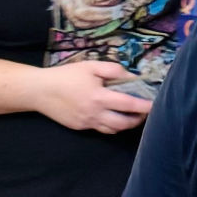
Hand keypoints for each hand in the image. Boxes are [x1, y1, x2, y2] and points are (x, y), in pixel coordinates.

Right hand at [34, 61, 152, 133]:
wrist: (40, 91)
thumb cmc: (67, 75)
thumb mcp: (91, 66)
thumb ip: (113, 70)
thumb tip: (131, 76)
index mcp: (99, 98)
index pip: (128, 105)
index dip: (144, 106)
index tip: (155, 104)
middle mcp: (95, 114)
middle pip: (123, 123)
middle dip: (137, 119)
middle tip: (145, 111)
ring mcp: (87, 123)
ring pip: (112, 130)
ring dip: (125, 125)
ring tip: (133, 115)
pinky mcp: (80, 127)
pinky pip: (100, 129)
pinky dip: (111, 126)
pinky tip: (114, 117)